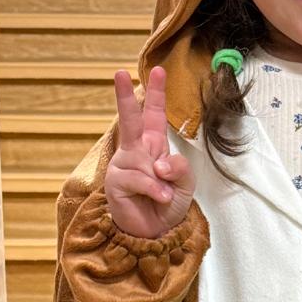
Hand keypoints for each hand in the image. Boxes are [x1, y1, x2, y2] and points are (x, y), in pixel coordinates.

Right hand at [105, 66, 195, 237]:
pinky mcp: (115, 182)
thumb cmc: (167, 205)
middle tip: (118, 72)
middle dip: (125, 96)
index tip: (158, 70)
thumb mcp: (186, 184)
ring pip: (144, 160)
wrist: (156, 232)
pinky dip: (154, 189)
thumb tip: (159, 163)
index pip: (154, 115)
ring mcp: (123, 165)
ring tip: (162, 195)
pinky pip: (140, 178)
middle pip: (130, 120)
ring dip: (160, 180)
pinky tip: (158, 198)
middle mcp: (135, 151)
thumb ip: (181, 168)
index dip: (156, 93)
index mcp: (153, 146)